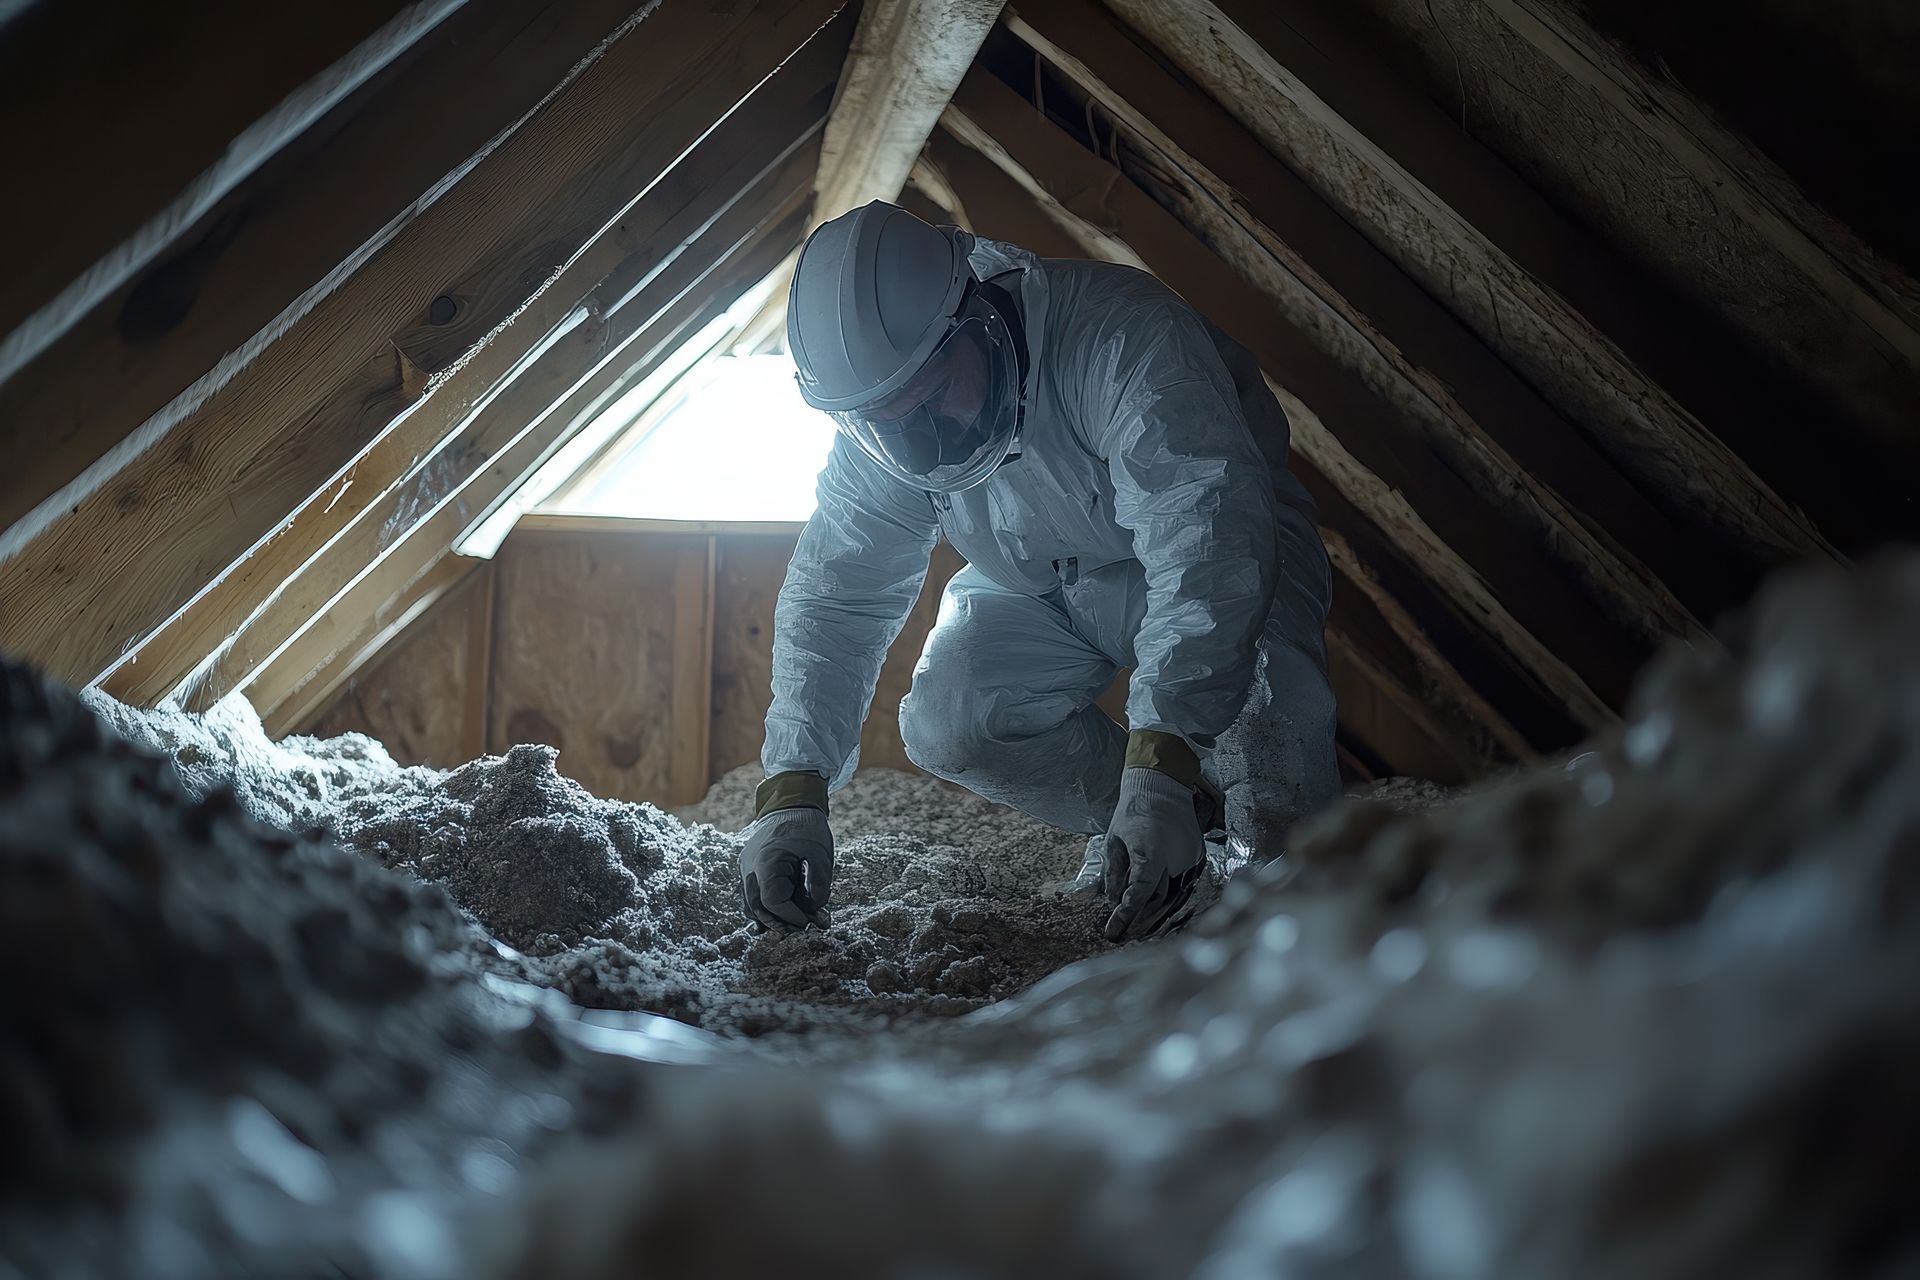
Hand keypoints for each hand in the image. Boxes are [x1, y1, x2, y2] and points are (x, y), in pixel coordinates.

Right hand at [740, 806, 832, 929]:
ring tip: (794, 925)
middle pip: (757, 909)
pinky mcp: (750, 869)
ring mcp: (747, 869)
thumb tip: (813, 910)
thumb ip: (819, 885)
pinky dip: (766, 907)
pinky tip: (781, 917)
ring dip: (771, 918)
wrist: (789, 801)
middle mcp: (750, 868)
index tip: (809, 923)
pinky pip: (753, 894)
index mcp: (766, 863)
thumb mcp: (821, 854)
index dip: (791, 917)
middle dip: (779, 923)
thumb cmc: (806, 826)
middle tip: (802, 930)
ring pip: (751, 904)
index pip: (773, 902)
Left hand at [1101, 766, 1205, 940]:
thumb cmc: (1133, 812)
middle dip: (1139, 919)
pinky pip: (1181, 881)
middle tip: (1122, 933)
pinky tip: (1156, 903)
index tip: (1112, 932)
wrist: (1162, 786)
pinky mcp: (1197, 855)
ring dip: (1155, 909)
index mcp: (1150, 855)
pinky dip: (1169, 892)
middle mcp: (1173, 860)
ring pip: (1172, 893)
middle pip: (1157, 900)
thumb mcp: (1114, 842)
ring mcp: (1188, 858)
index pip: (1138, 895)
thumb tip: (1114, 900)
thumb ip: (1115, 873)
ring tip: (1138, 924)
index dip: (1125, 917)